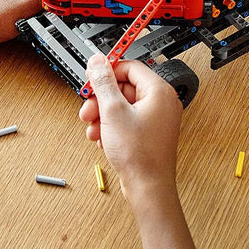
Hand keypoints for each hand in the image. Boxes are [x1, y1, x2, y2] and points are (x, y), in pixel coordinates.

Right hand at [80, 54, 195, 248]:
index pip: (130, 67)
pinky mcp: (148, 132)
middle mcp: (161, 102)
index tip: (91, 78)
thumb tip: (98, 62)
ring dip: (103, 115)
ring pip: (122, 106)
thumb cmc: (139, 153)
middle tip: (88, 110)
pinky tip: (102, 139)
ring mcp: (156, 118)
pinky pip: (126, 121)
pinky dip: (111, 127)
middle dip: (102, 99)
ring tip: (93, 129)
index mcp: (159, 91)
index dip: (108, 72)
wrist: (148, 186)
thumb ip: (104, 83)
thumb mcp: (113, 112)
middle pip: (124, 88)